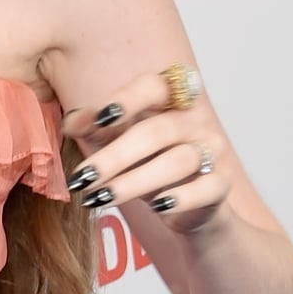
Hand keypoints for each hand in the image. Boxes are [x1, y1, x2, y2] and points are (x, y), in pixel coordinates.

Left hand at [61, 66, 232, 237]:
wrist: (187, 206)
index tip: (99, 118)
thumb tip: (72, 121)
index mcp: (171, 99)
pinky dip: (183, 198)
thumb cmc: (148, 163)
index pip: (154, 86)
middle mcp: (196, 120)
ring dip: (135, 182)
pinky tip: (158, 207)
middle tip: (82, 177)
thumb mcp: (117, 143)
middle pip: (157, 131)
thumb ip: (96, 128)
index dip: (127, 99)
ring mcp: (212, 150)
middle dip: (115, 156)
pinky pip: (207, 188)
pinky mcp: (220, 184)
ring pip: (178, 161)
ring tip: (100, 198)